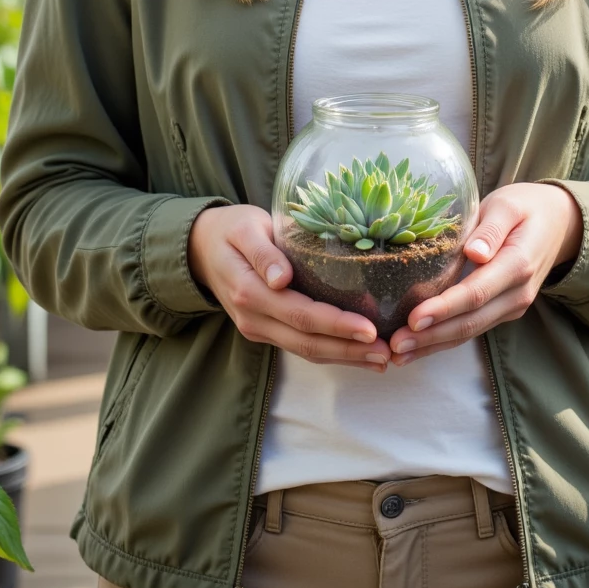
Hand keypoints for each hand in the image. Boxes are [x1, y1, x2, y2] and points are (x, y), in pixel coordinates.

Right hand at [187, 203, 391, 368]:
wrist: (200, 247)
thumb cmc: (230, 229)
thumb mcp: (244, 229)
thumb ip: (263, 252)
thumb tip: (281, 278)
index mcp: (249, 292)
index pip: (300, 314)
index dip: (336, 324)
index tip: (370, 329)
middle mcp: (253, 318)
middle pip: (307, 342)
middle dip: (349, 350)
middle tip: (388, 353)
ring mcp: (258, 328)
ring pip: (305, 350)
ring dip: (345, 357)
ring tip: (381, 359)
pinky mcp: (265, 329)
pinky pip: (300, 345)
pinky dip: (331, 351)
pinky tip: (358, 351)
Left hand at [387, 182, 582, 365]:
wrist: (559, 224)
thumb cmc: (526, 207)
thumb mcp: (508, 205)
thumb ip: (492, 228)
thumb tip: (474, 253)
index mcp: (517, 265)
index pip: (476, 293)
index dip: (444, 309)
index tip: (414, 318)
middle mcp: (517, 293)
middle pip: (470, 322)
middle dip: (431, 336)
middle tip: (395, 345)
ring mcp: (511, 306)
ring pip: (470, 331)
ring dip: (433, 345)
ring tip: (398, 354)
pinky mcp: (503, 310)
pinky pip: (472, 328)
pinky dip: (443, 339)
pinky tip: (418, 345)